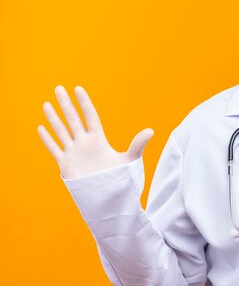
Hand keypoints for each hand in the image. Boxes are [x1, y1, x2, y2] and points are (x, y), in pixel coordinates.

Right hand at [38, 86, 153, 178]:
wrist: (109, 196)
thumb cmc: (121, 177)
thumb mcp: (130, 159)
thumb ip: (138, 144)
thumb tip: (151, 131)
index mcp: (98, 139)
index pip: (90, 116)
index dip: (84, 103)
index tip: (78, 89)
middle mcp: (84, 143)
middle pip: (73, 120)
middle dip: (66, 105)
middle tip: (59, 88)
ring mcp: (74, 153)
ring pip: (61, 132)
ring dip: (54, 119)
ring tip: (47, 104)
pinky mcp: (66, 165)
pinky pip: (55, 149)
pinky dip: (47, 139)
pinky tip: (41, 128)